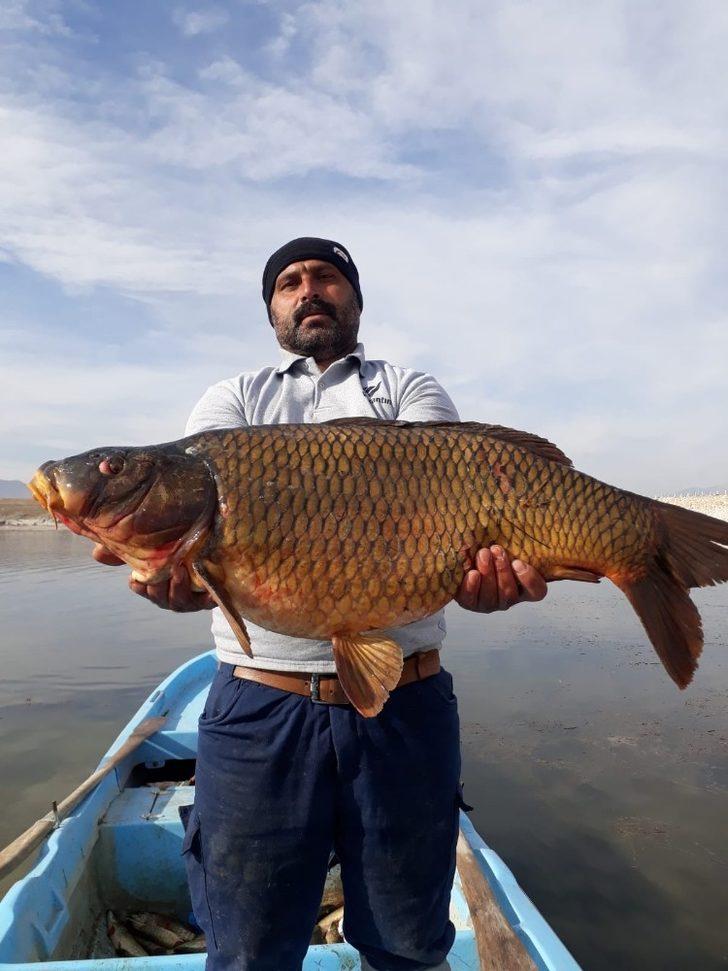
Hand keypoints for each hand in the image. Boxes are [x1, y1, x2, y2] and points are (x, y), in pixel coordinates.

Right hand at [92, 544, 214, 612]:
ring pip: (179, 601)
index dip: (139, 586)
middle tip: (160, 573)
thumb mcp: (152, 545)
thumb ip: (125, 548)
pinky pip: (204, 601)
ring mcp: (189, 598)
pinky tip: (204, 587)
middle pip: (159, 597)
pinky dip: (203, 595)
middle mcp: (169, 594)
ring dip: (177, 589)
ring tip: (180, 571)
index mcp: (154, 584)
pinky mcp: (209, 598)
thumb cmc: (177, 548)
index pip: (140, 588)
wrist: (214, 549)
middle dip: (157, 588)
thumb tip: (96, 553)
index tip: (135, 579)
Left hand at [456, 545, 546, 612]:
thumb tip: (523, 518)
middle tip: (496, 549)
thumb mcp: (507, 544)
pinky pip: (472, 600)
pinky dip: (472, 587)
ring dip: (487, 573)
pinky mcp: (470, 603)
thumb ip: (515, 542)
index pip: (537, 591)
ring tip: (483, 554)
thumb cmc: (492, 548)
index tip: (518, 562)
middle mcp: (509, 598)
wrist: (466, 557)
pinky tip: (472, 574)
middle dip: (502, 570)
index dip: (529, 579)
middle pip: (510, 592)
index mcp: (524, 587)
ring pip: (492, 596)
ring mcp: (490, 603)